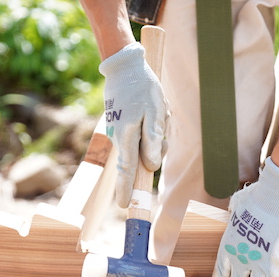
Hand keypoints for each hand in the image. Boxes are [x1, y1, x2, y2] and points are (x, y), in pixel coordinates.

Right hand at [99, 42, 169, 206]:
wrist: (124, 68)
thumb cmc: (143, 89)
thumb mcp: (156, 113)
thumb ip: (153, 141)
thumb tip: (151, 166)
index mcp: (128, 137)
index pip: (127, 170)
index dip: (126, 189)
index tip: (125, 206)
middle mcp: (119, 139)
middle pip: (137, 162)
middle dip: (151, 156)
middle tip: (160, 130)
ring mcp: (117, 134)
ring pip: (139, 150)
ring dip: (152, 139)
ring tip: (156, 114)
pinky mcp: (119, 128)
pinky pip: (137, 140)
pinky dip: (147, 132)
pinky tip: (150, 113)